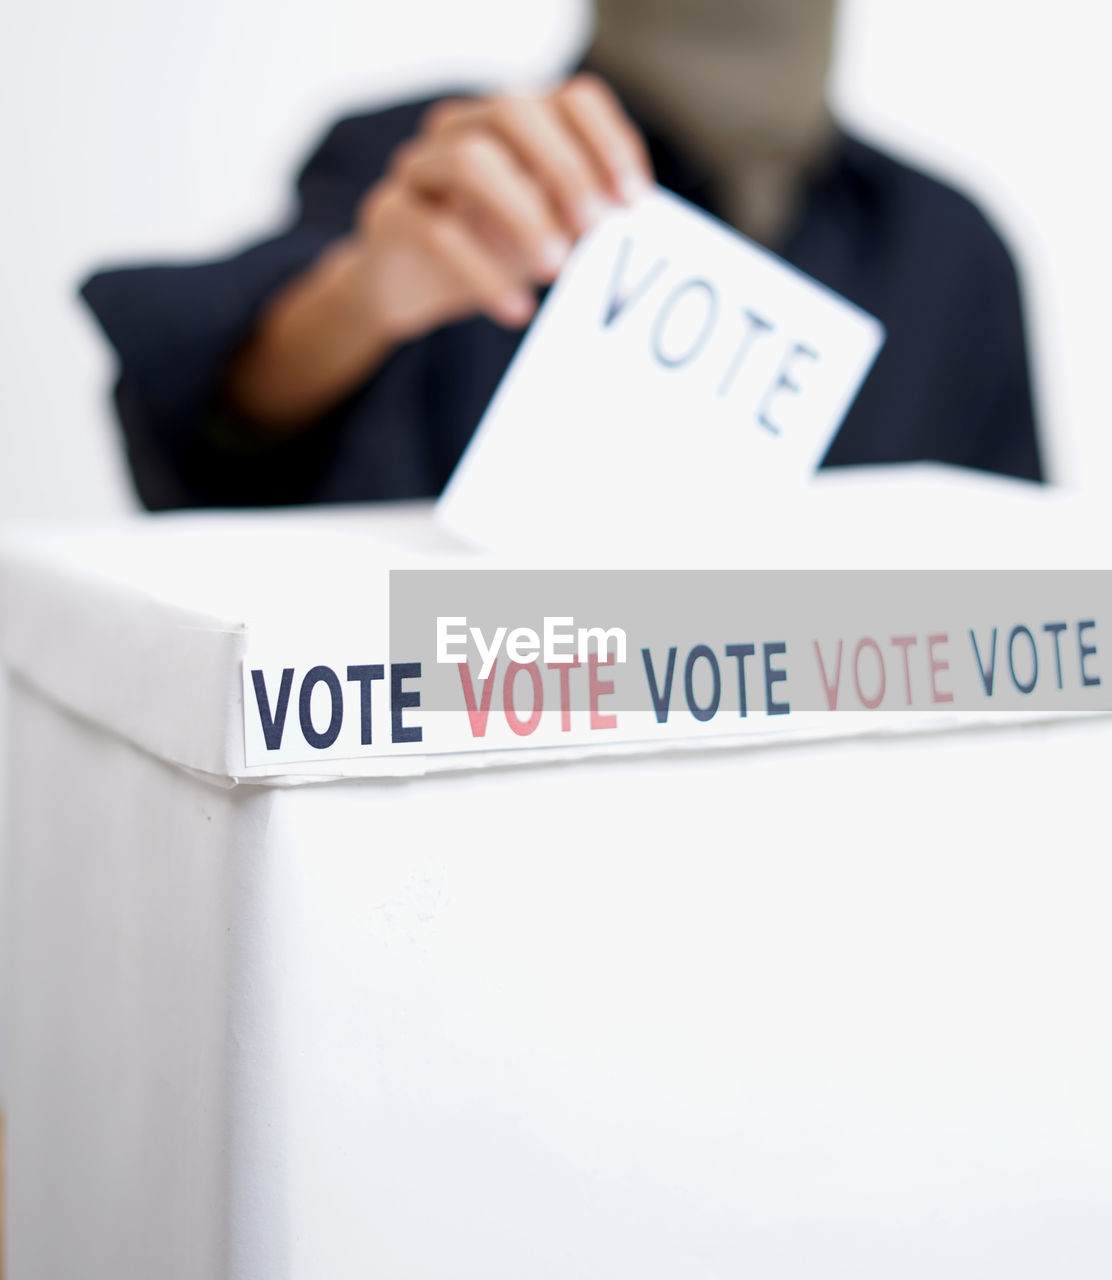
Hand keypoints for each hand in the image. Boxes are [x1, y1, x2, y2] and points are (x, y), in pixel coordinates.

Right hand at [353, 74, 653, 341]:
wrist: (406, 287)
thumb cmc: (488, 247)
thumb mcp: (545, 231)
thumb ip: (583, 223)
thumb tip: (632, 233)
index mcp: (515, 122)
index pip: (571, 100)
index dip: (608, 143)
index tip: (635, 201)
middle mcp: (464, 126)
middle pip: (515, 113)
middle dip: (564, 169)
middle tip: (597, 229)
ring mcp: (421, 165)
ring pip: (469, 160)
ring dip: (522, 212)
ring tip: (556, 267)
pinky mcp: (390, 214)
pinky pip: (435, 231)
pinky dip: (482, 272)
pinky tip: (517, 309)